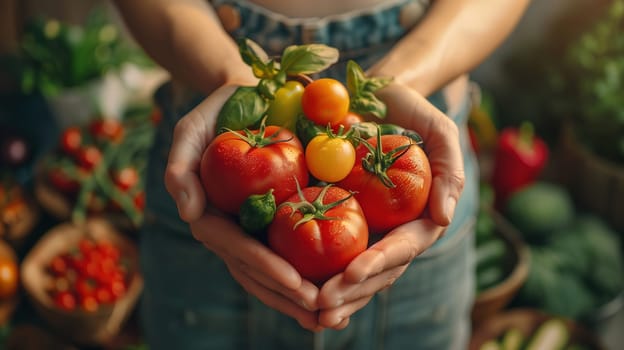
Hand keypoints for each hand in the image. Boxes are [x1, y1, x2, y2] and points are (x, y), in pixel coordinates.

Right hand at [164, 84, 321, 330]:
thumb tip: (188, 212)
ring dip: (295, 298)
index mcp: (211, 212)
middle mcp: (230, 228)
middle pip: (253, 272)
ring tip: (326, 316)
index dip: (264, 266)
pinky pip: (288, 254)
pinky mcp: (272, 222)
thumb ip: (181, 166)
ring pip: (269, 273)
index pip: (235, 248)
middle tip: (319, 311)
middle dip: (284, 293)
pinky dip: (305, 277)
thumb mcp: (191, 128)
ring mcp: (251, 228)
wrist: (249, 99)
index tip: (296, 282)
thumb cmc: (220, 111)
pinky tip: (331, 293)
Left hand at [316, 82, 465, 328]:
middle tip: (323, 306)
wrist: (377, 99)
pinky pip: (330, 250)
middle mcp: (393, 229)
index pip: (402, 247)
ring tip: (313, 314)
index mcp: (419, 216)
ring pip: (354, 271)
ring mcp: (367, 228)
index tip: (352, 273)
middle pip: (377, 270)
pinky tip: (297, 293)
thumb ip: (449, 171)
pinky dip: (318, 274)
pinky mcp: (342, 219)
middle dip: (352, 291)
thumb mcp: (438, 131)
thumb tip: (444, 218)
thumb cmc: (412, 113)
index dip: (379, 262)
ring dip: (336, 294)